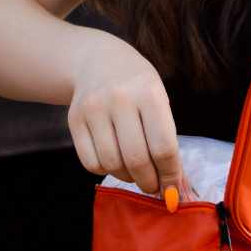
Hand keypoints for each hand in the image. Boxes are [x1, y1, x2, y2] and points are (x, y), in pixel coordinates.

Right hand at [68, 34, 186, 199]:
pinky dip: (105, 170)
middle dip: (149, 182)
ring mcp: (93, 108)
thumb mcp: (158, 101)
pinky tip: (115, 161)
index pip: (163, 147)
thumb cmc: (138, 87)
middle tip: (153, 187)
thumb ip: (167, 141)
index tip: (173, 189)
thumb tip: (176, 188)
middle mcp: (119, 98)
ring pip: (111, 164)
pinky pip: (90, 162)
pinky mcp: (74, 119)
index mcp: (149, 92)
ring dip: (127, 177)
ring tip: (134, 172)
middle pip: (136, 159)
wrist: (98, 61)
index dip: (170, 175)